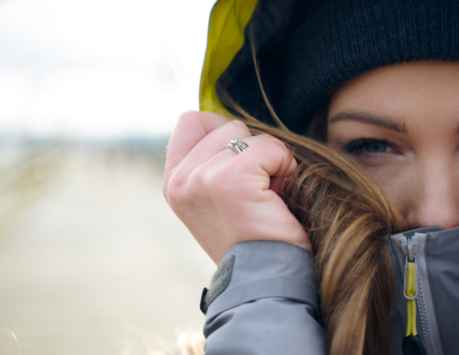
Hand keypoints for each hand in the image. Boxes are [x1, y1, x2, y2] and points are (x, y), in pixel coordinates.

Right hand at [162, 111, 309, 263]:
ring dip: (270, 161)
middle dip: (251, 151)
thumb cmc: (252, 238)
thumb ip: (213, 161)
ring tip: (269, 197)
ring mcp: (202, 179)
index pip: (192, 121)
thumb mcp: (218, 198)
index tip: (242, 168)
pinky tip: (280, 197)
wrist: (266, 279)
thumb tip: (234, 126)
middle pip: (227, 125)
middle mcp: (180, 180)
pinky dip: (285, 167)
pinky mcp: (231, 180)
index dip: (225, 134)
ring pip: (249, 136)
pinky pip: (270, 148)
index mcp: (173, 183)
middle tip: (259, 191)